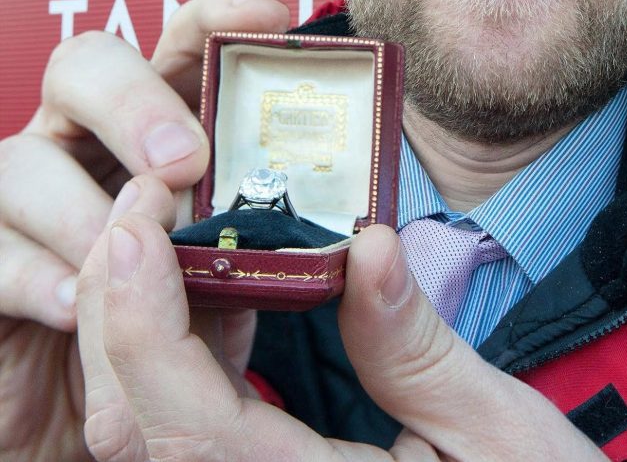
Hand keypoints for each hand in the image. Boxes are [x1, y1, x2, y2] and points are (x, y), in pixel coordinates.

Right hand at [0, 0, 289, 461]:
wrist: (124, 421)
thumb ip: (298, 248)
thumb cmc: (192, 329)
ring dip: (83, 205)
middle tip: (186, 161)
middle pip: (84, 64)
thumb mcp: (253, 276)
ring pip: (21, 158)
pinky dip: (32, 272)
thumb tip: (375, 245)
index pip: (181, 40)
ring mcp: (30, 199)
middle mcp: (90, 143)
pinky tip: (79, 305)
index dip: (217, 13)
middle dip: (134, 100)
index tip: (267, 17)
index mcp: (163, 124)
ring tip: (138, 252)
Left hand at [79, 203, 606, 461]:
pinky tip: (213, 289)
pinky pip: (184, 427)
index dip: (141, 324)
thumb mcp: (498, 433)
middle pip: (135, 426)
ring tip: (166, 230)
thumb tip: (368, 243)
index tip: (136, 228)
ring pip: (146, 428)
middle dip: (116, 304)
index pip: (185, 427)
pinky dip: (176, 352)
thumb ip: (417, 348)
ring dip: (137, 322)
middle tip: (144, 204)